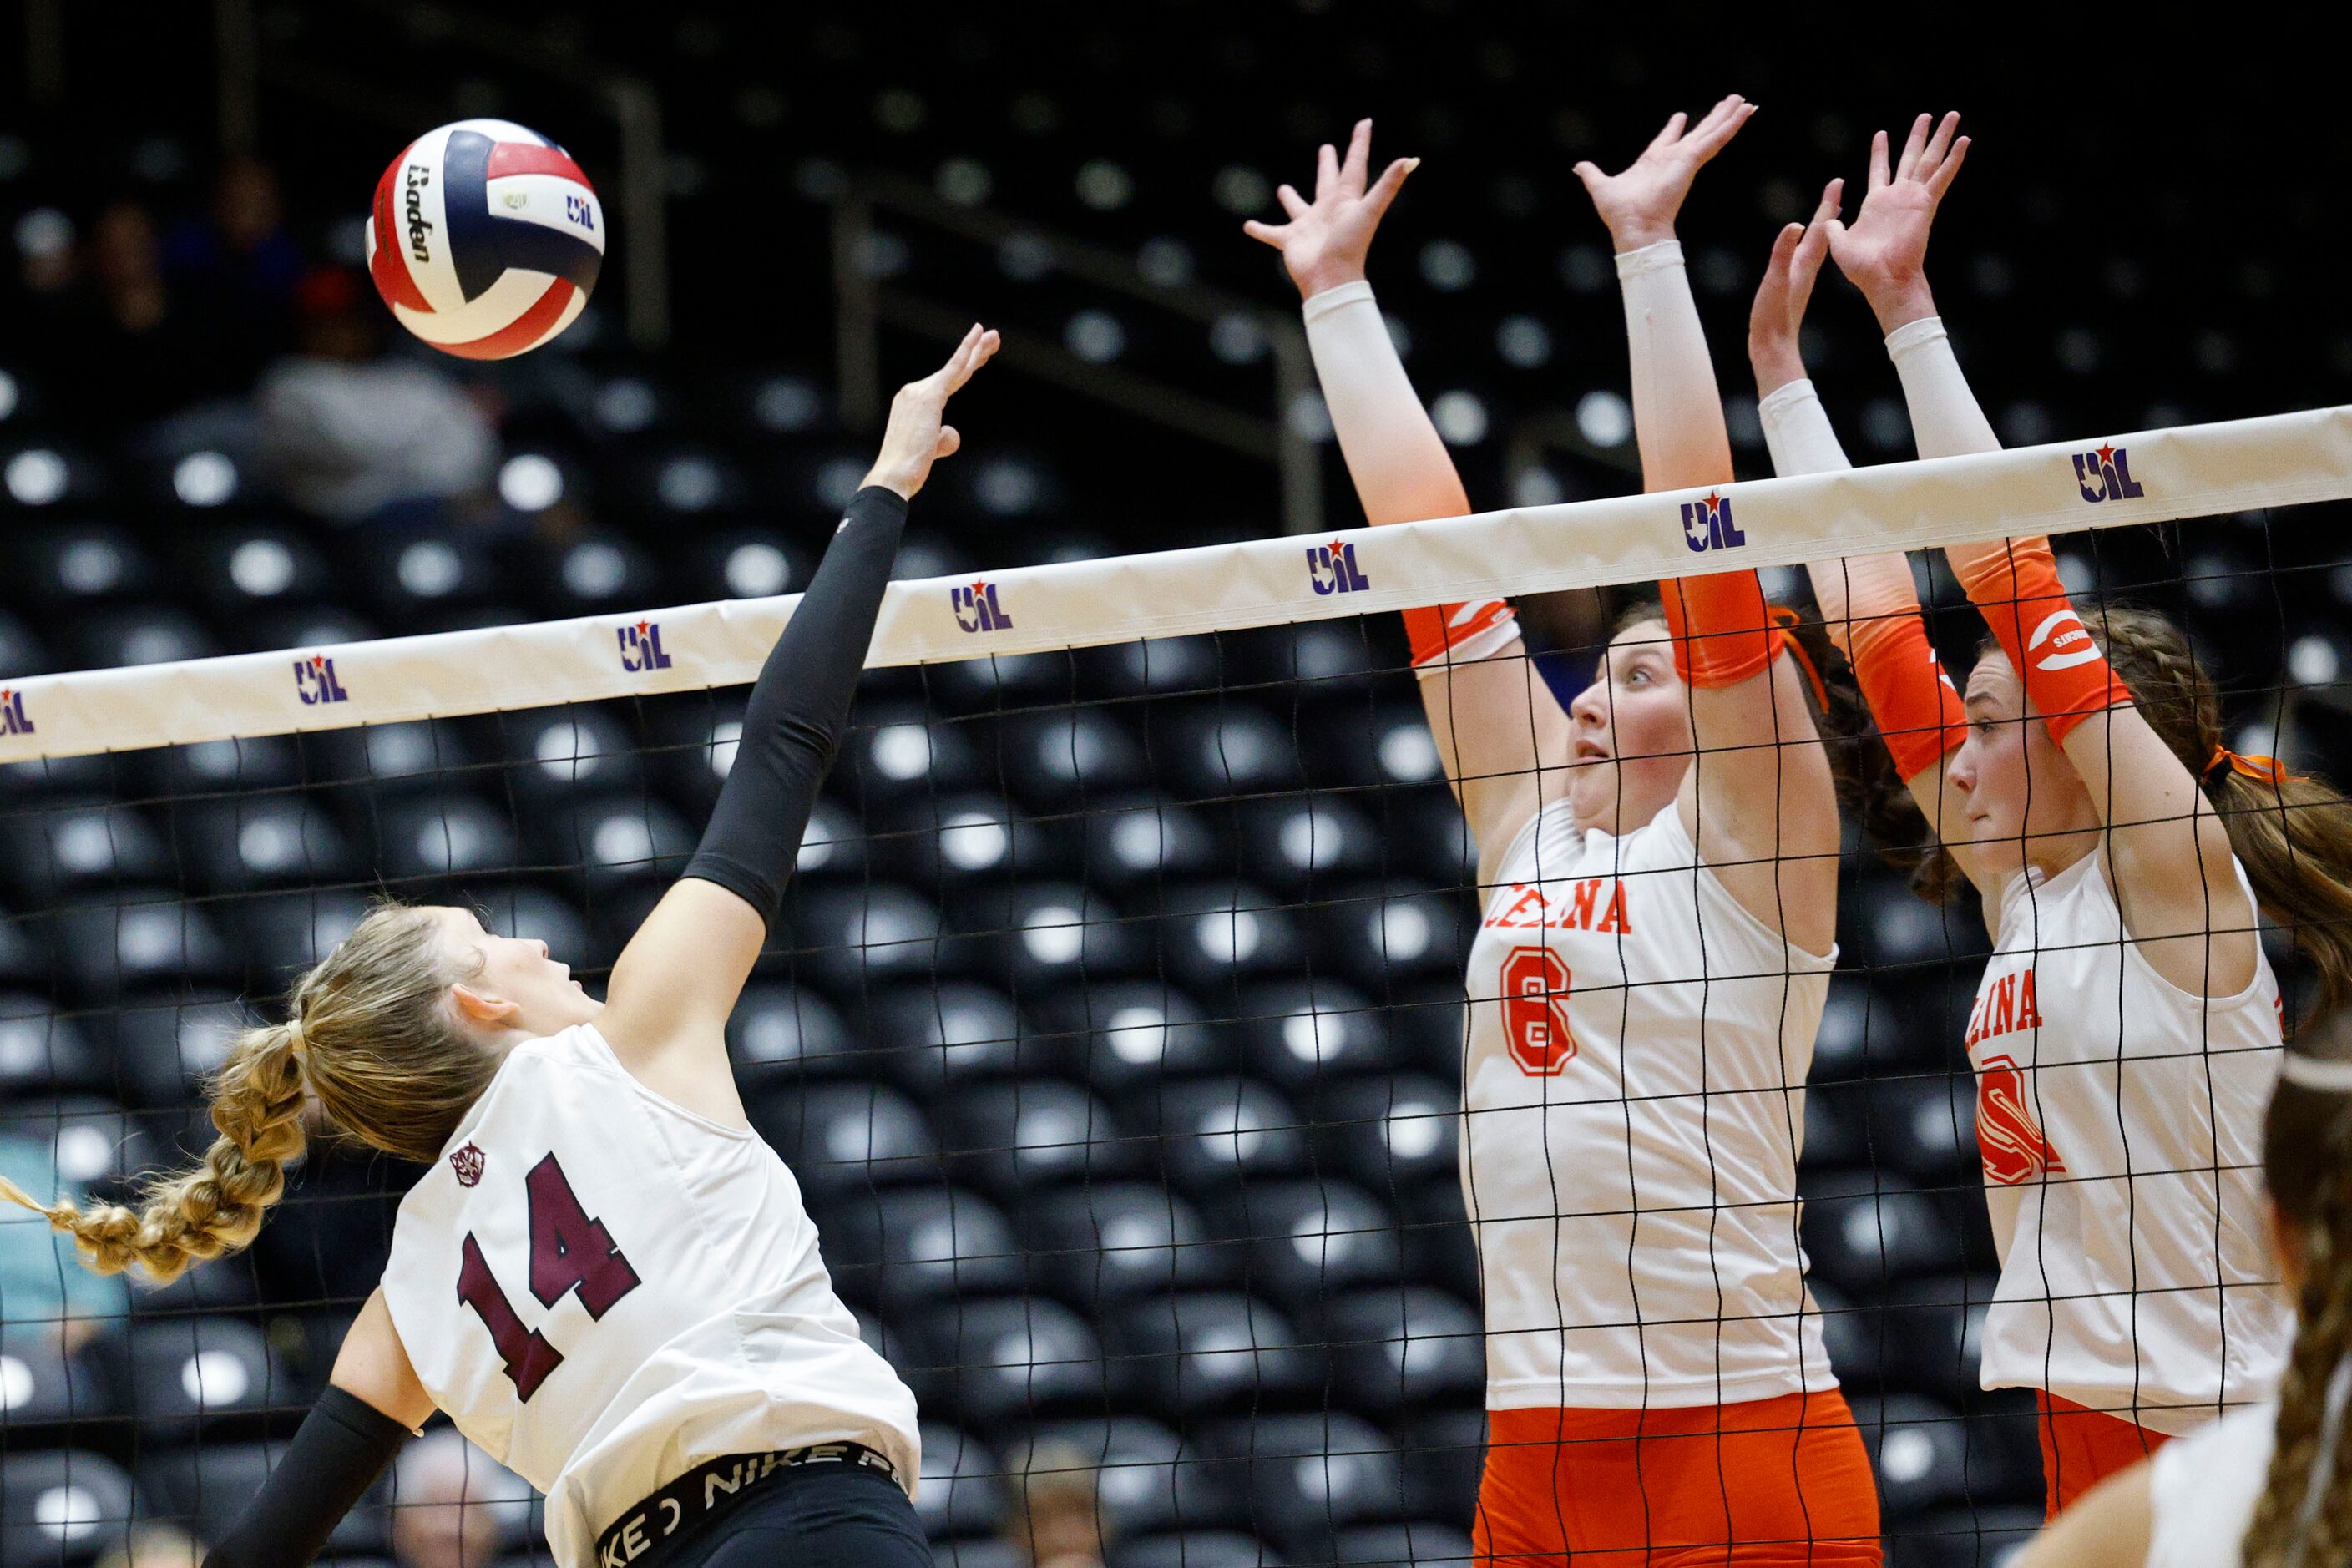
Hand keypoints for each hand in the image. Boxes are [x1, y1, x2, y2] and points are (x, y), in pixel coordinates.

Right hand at [861, 323, 998, 499]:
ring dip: (977, 351)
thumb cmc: (909, 468)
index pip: (945, 381)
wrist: (894, 475)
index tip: (981, 354)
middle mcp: (913, 392)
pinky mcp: (929, 397)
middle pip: (952, 370)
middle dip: (975, 352)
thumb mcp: (930, 450)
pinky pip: (952, 371)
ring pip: (956, 368)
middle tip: (994, 337)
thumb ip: (942, 439)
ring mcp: (919, 392)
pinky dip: (965, 354)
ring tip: (994, 337)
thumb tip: (952, 434)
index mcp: (912, 402)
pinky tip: (977, 339)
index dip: (965, 367)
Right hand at [1243, 118, 1416, 300]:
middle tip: (1326, 148)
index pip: (1354, 166)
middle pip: (1328, 182)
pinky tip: (1247, 226)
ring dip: (1291, 199)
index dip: (1359, 144)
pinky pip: (1272, 234)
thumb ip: (1389, 185)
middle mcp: (1328, 210)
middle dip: (1328, 165)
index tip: (1364, 123)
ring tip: (1283, 187)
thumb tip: (1412, 160)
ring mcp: (1309, 226)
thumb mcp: (1370, 210)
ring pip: (1298, 207)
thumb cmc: (1351, 244)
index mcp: (1346, 200)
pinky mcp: (1291, 241)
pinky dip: (1260, 230)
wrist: (1331, 278)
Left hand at [1572, 95, 1754, 252]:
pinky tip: (1745, 113)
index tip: (1680, 116)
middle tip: (1729, 103)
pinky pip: (1716, 139)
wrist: (1635, 228)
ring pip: (1713, 133)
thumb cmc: (1620, 214)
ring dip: (1729, 116)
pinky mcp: (1693, 160)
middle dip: (1713, 118)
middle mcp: (1673, 159)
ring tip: (1746, 102)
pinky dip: (1731, 125)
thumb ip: (1592, 174)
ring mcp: (1686, 159)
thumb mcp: (1601, 186)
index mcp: (1654, 162)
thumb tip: (1578, 167)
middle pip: (1698, 132)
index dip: (1674, 128)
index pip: (1667, 140)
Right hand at [1747, 179, 1842, 395]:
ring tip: (1831, 212)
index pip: (1820, 228)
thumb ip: (1783, 253)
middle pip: (1823, 232)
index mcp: (1805, 262)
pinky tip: (1810, 245)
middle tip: (1837, 189)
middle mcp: (1807, 266)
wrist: (1774, 345)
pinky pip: (1809, 257)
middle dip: (1829, 209)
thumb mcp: (1775, 280)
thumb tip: (1796, 225)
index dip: (1828, 205)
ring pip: (1818, 244)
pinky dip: (1812, 244)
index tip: (1838, 182)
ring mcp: (1802, 276)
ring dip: (1824, 226)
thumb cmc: (1772, 315)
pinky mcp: (1796, 285)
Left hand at [1826, 111, 1968, 331]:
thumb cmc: (1863, 268)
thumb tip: (1828, 221)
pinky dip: (1954, 159)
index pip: (1880, 169)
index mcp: (1876, 203)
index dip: (1880, 151)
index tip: (1881, 133)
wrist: (1883, 279)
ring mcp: (1913, 198)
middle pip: (1910, 157)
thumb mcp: (1840, 243)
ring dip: (1941, 138)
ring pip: (1930, 160)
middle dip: (1918, 136)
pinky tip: (1965, 141)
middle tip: (1927, 115)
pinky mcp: (1925, 203)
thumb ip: (1835, 228)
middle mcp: (1897, 196)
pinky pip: (1942, 176)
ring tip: (1952, 115)